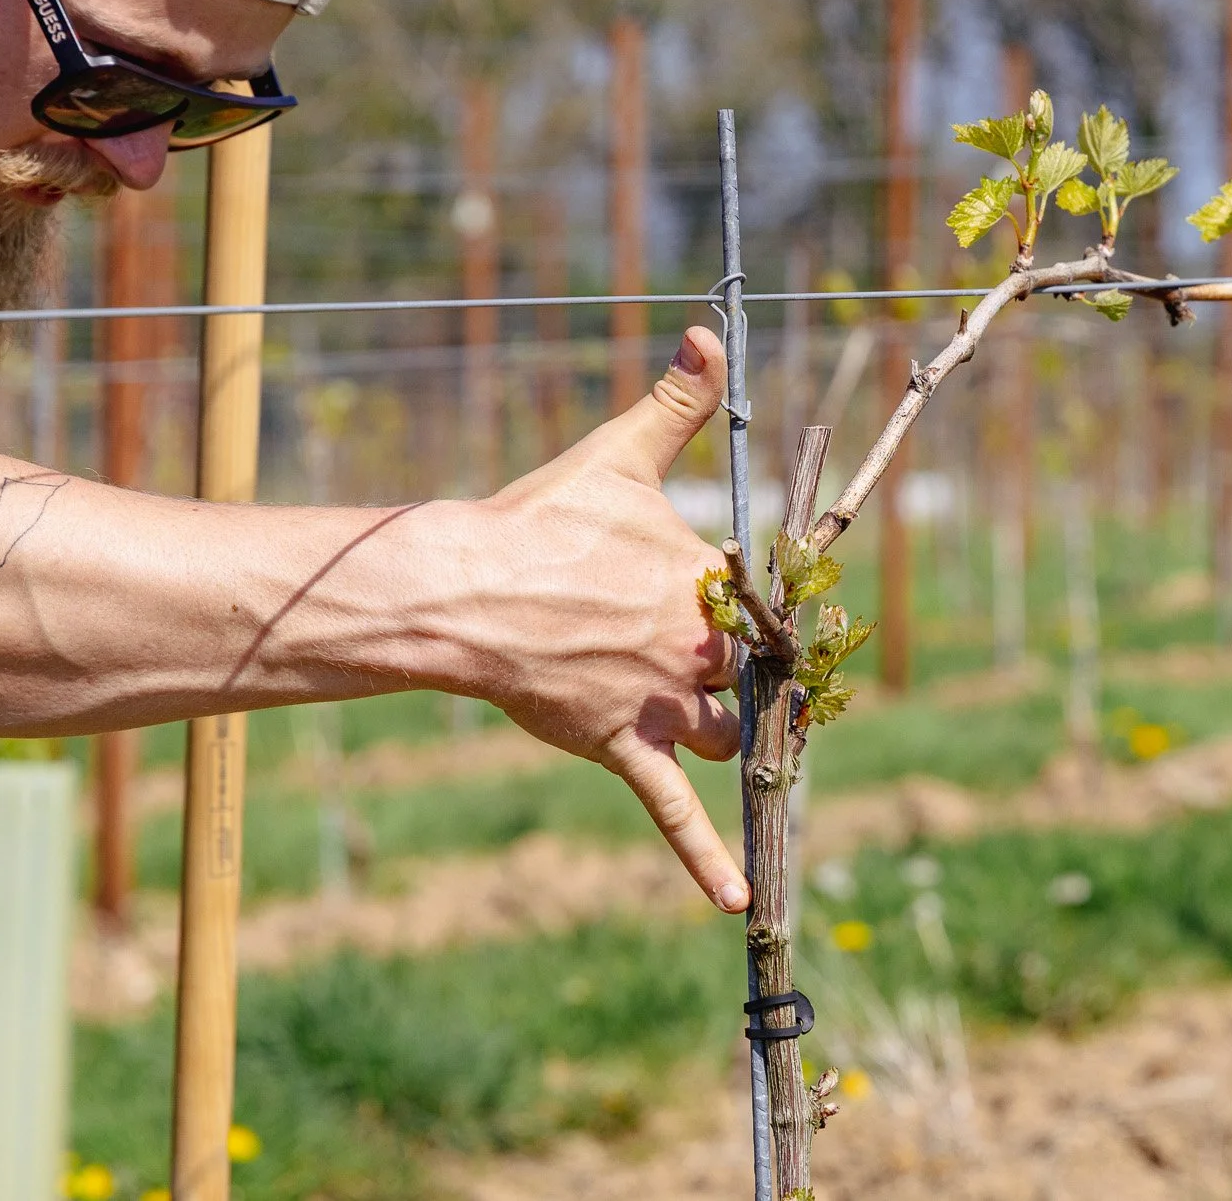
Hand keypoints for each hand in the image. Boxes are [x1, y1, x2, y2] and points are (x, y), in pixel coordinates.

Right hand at [464, 326, 748, 912]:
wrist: (468, 588)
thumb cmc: (540, 518)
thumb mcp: (617, 454)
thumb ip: (672, 399)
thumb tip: (709, 326)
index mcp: (705, 575)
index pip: (764, 598)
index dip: (763, 605)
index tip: (758, 603)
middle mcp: (698, 643)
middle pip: (758, 673)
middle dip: (758, 675)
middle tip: (746, 671)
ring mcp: (664, 700)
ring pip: (732, 734)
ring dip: (744, 739)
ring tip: (753, 746)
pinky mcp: (625, 745)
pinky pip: (675, 811)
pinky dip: (707, 857)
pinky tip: (736, 904)